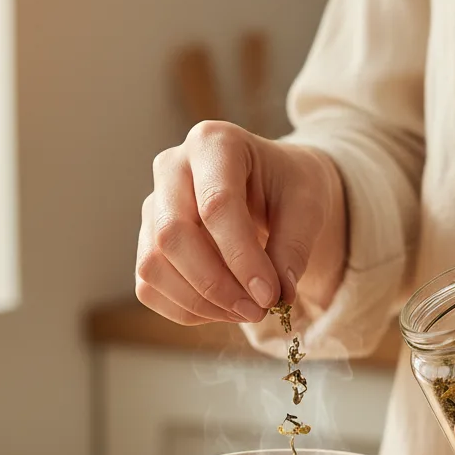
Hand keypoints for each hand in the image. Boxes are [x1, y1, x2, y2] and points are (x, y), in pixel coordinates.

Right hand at [136, 121, 345, 324]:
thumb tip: (279, 294)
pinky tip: (222, 309)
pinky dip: (186, 310)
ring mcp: (152, 206)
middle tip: (258, 310)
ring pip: (153, 265)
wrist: (270, 186)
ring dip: (200, 302)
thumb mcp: (307, 205)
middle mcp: (172, 167)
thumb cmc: (288, 188)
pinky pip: (149, 287)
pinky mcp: (146, 242)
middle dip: (216, 284)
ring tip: (245, 311)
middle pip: (172, 235)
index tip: (270, 295)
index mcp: (214, 143)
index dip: (241, 257)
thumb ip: (294, 246)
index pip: (216, 204)